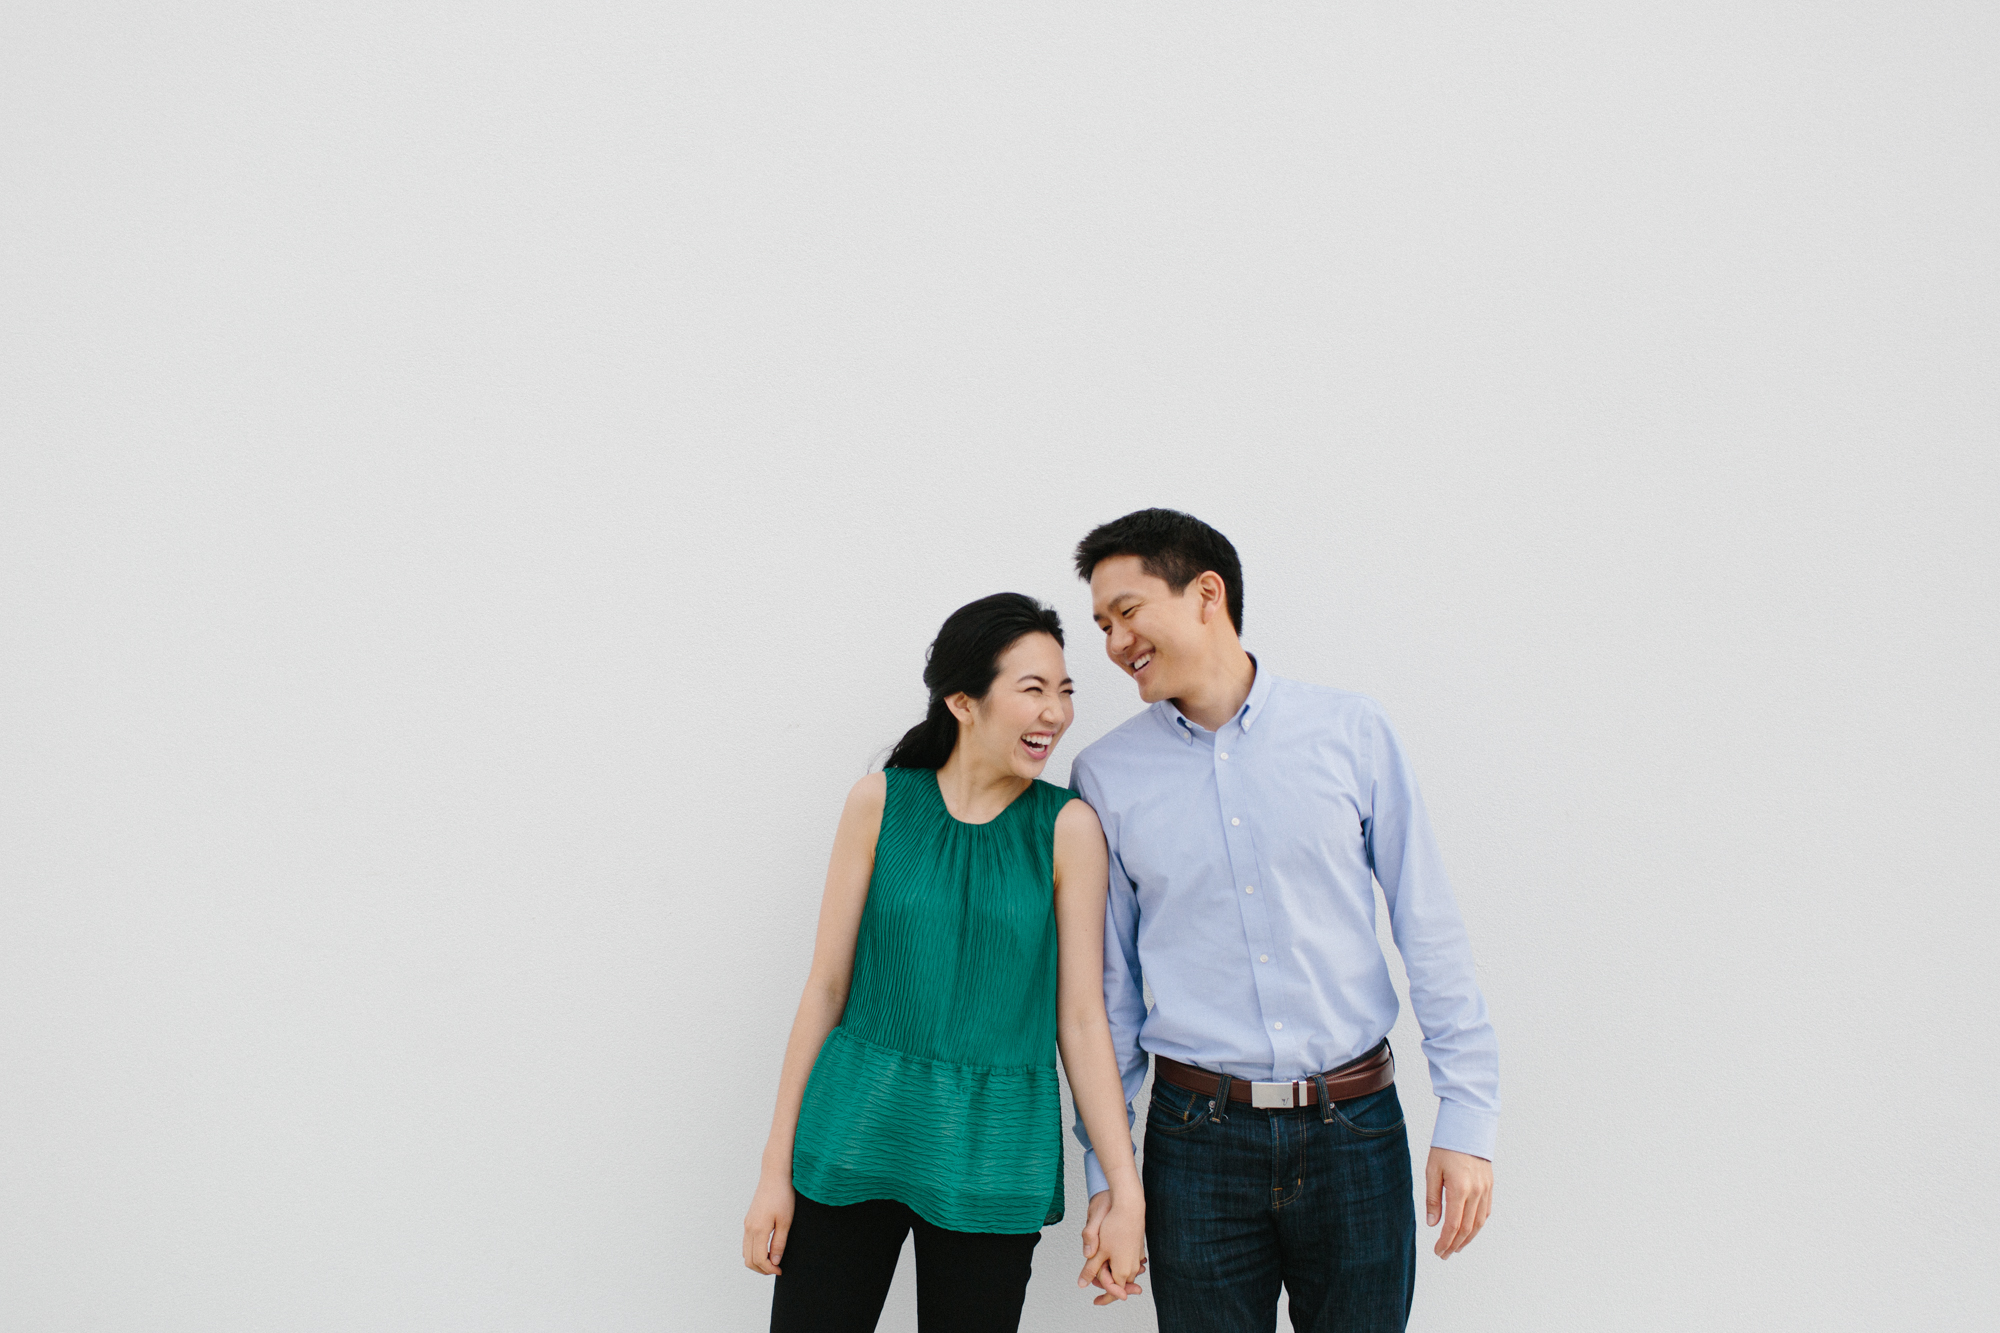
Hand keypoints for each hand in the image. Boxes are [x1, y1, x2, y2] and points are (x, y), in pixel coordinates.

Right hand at [742, 1171, 794, 1275]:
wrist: (775, 1176)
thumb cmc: (783, 1197)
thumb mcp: (786, 1221)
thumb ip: (779, 1243)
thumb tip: (775, 1262)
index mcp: (758, 1230)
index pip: (759, 1259)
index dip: (769, 1269)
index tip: (780, 1271)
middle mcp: (749, 1228)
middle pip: (749, 1260)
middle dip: (762, 1269)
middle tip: (777, 1269)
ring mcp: (747, 1224)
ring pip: (746, 1253)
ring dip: (757, 1262)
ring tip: (773, 1261)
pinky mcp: (749, 1220)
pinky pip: (747, 1243)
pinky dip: (754, 1252)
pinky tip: (767, 1250)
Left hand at [1076, 1188, 1146, 1304]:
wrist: (1130, 1207)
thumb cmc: (1114, 1227)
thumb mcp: (1098, 1251)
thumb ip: (1090, 1269)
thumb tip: (1082, 1284)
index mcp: (1123, 1271)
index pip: (1114, 1292)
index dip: (1104, 1298)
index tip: (1095, 1302)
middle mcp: (1133, 1267)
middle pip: (1120, 1283)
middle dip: (1107, 1283)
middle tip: (1094, 1282)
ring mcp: (1137, 1258)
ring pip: (1124, 1272)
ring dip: (1113, 1273)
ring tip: (1101, 1268)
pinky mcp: (1138, 1249)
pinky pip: (1129, 1262)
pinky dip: (1120, 1264)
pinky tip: (1112, 1257)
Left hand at [1424, 1147, 1491, 1257]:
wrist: (1467, 1127)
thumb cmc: (1446, 1147)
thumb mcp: (1432, 1171)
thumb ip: (1433, 1198)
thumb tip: (1432, 1223)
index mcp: (1460, 1189)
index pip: (1453, 1225)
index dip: (1445, 1241)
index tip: (1438, 1251)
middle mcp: (1476, 1192)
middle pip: (1467, 1228)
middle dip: (1455, 1244)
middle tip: (1445, 1254)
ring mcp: (1485, 1190)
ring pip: (1478, 1223)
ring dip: (1468, 1238)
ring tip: (1456, 1247)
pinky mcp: (1490, 1186)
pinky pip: (1485, 1212)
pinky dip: (1477, 1225)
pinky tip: (1469, 1230)